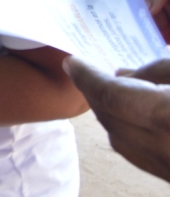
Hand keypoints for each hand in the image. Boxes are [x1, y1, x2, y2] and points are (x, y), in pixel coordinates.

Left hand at [64, 57, 169, 181]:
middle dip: (94, 94)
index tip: (72, 63)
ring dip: (108, 115)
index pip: (110, 96)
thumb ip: (158, 71)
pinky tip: (134, 118)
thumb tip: (123, 76)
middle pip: (110, 120)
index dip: (88, 77)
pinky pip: (141, 156)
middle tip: (88, 72)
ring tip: (110, 91)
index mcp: (164, 116)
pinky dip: (127, 134)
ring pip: (121, 143)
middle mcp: (162, 149)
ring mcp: (168, 169)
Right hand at [80, 0, 169, 41]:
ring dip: (106, 26)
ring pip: (113, 18)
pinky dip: (127, 45)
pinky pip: (134, 38)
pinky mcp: (153, 33)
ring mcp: (142, 10)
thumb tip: (138, 7)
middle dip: (91, 2)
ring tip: (99, 37)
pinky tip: (122, 52)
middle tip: (86, 15)